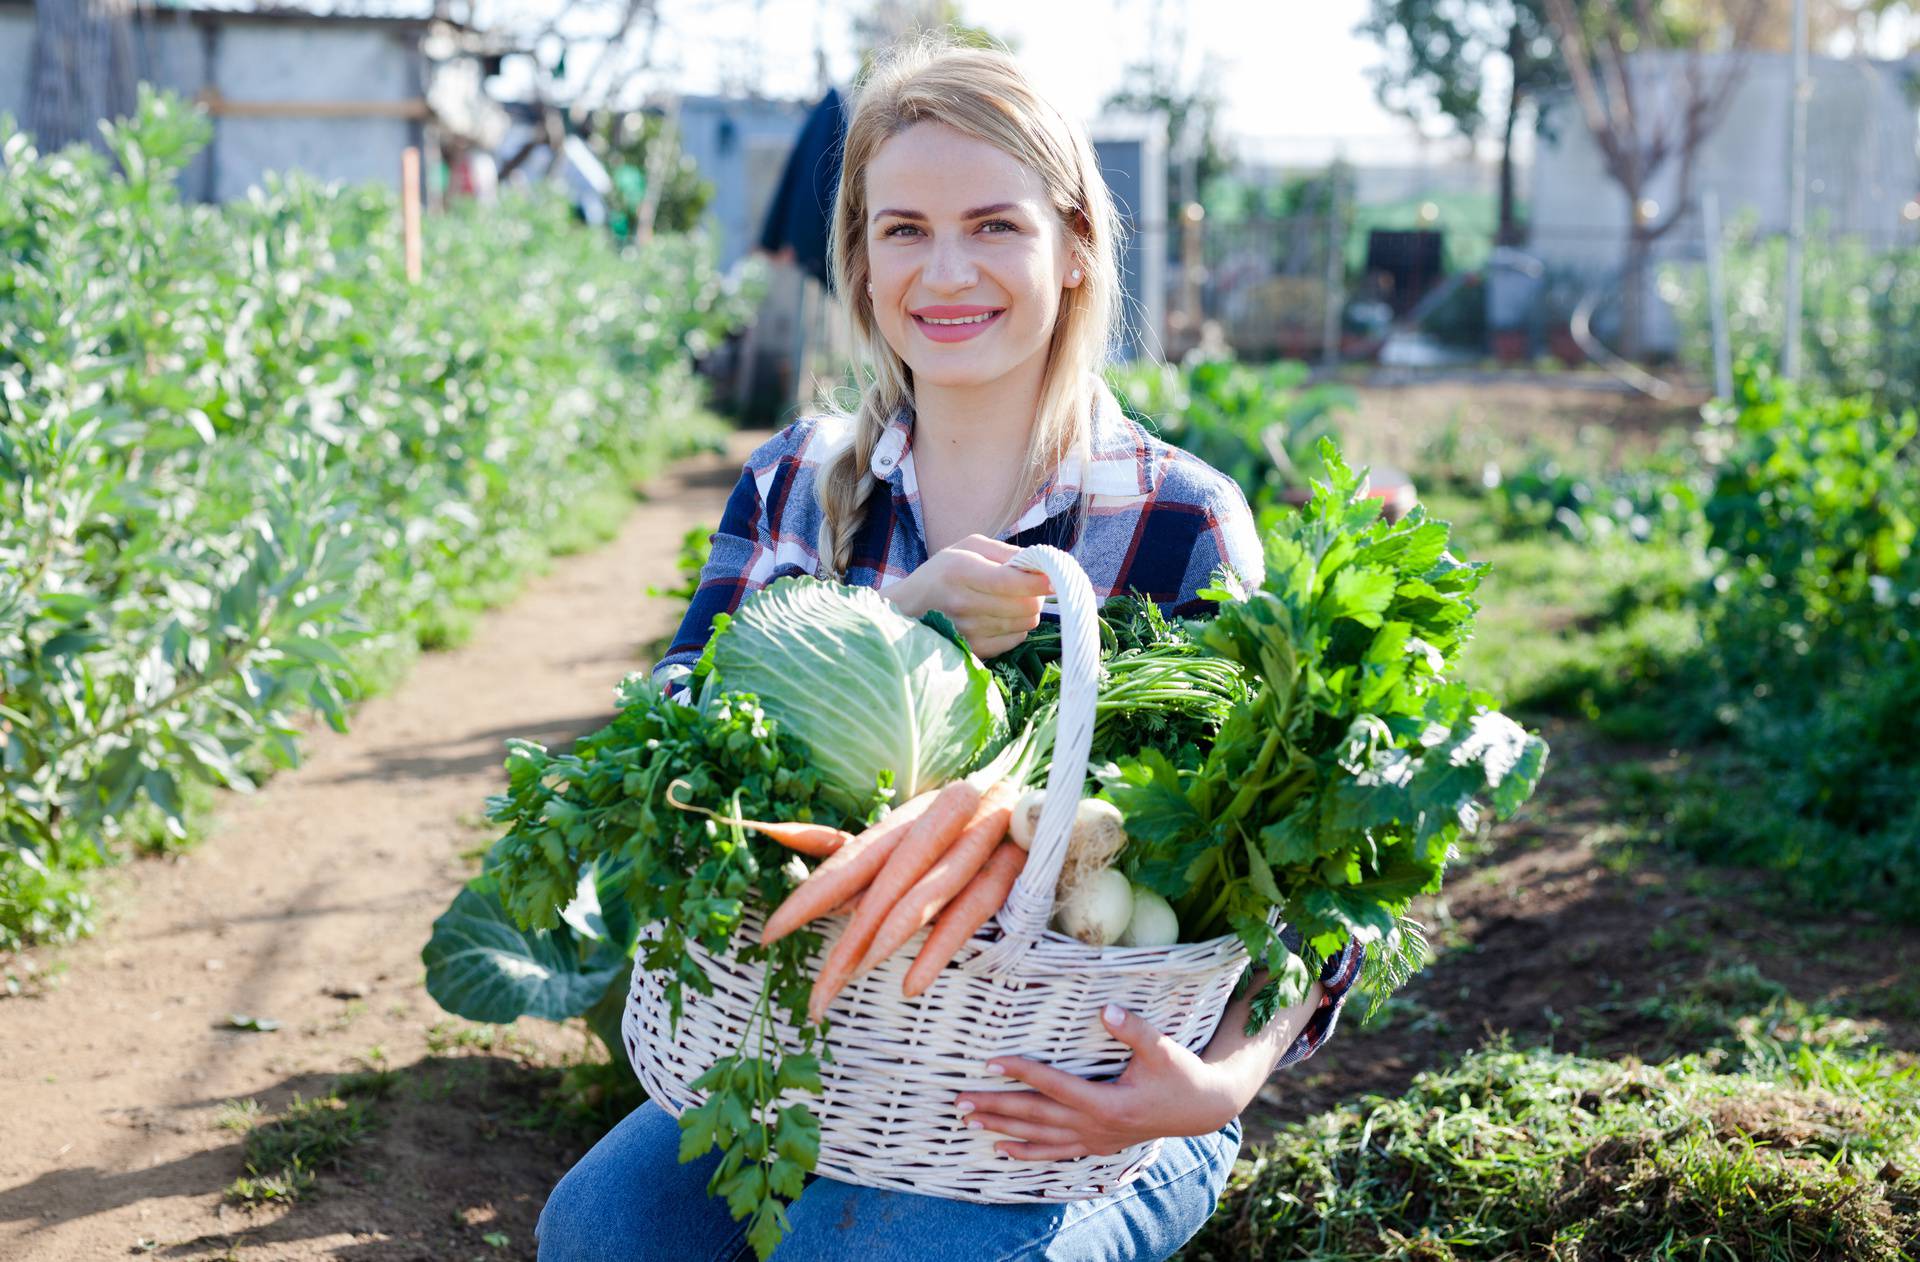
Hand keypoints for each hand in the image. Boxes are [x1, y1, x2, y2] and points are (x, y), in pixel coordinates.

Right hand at [883, 535, 1050, 659]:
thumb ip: (1005, 552)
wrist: (908, 609)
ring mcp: (967, 630)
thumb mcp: (967, 547)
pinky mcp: (972, 650)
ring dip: (1028, 611)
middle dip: (1037, 595)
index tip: (1052, 577)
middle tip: (1032, 587)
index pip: (1010, 582)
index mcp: (960, 570)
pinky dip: (1017, 627)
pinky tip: (1003, 617)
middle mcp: (963, 602)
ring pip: (1024, 623)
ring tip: (1014, 601)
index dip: (1039, 581)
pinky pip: (1015, 639)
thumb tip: (1039, 563)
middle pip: (1025, 606)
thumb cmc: (943, 572)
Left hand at [952, 1005, 1248, 1160]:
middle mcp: (1096, 1126)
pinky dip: (1027, 1152)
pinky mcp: (1096, 1144)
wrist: (1201, 1109)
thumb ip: (1134, 1029)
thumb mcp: (1163, 1048)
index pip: (1054, 1085)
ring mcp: (1094, 1139)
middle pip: (1036, 1116)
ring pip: (1039, 1137)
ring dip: (1003, 1128)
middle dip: (996, 1106)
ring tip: (969, 1120)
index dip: (1022, 1072)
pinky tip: (1002, 1149)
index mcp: (1108, 1102)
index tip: (991, 1062)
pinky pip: (1054, 1153)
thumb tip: (1107, 1009)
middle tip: (960, 1100)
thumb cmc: (1180, 1074)